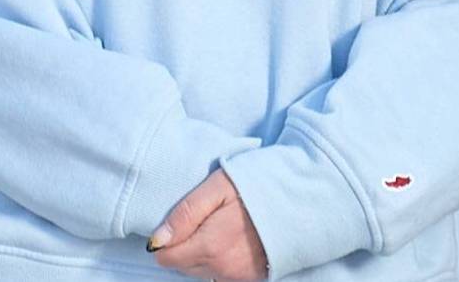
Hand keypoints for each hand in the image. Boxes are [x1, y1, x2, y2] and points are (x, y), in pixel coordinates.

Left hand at [149, 170, 267, 281]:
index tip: (182, 222)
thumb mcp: (218, 187)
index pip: (166, 257)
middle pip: (182, 266)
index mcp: (209, 246)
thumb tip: (157, 240)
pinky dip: (220, 260)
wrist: (300, 200)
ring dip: (202, 254)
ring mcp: (237, 276)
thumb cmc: (257, 186)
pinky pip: (221, 275)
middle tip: (204, 220)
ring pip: (201, 272)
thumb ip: (185, 214)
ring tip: (220, 227)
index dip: (167, 239)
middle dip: (184, 246)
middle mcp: (221, 268)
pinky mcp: (250, 278)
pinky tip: (232, 240)